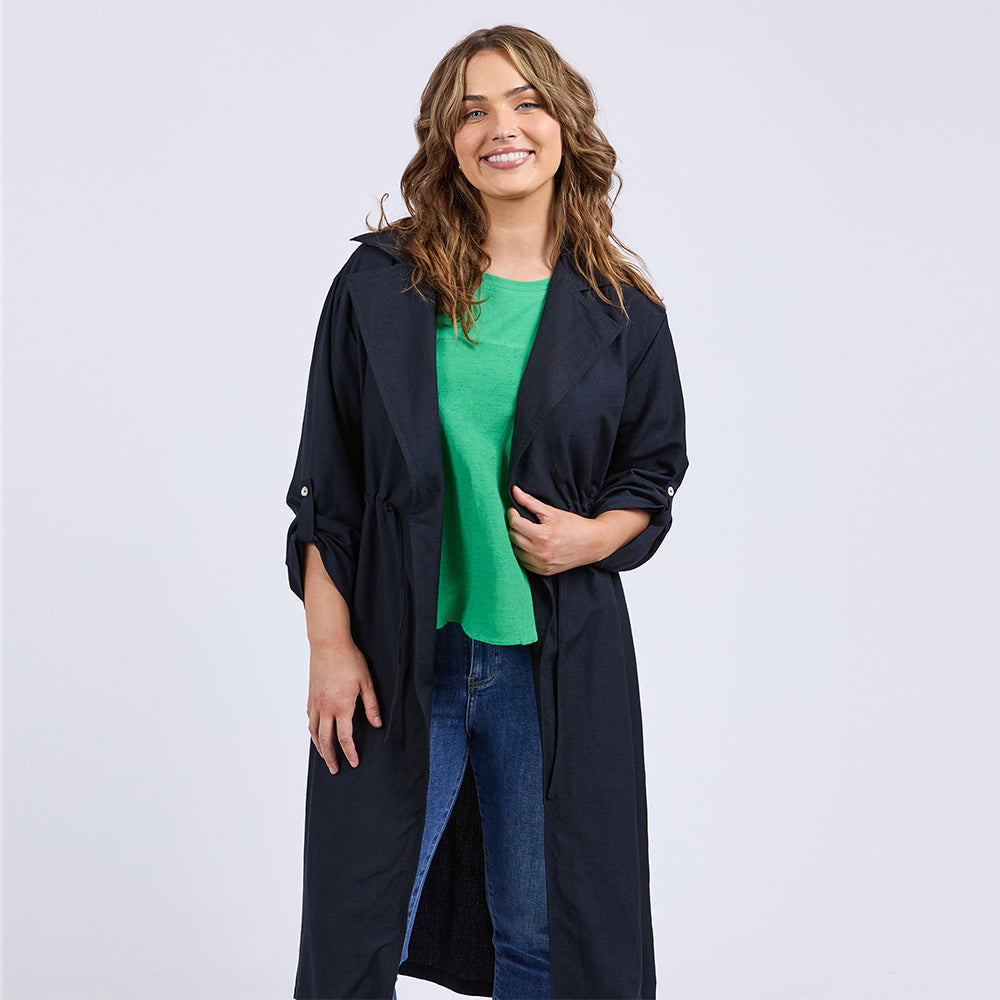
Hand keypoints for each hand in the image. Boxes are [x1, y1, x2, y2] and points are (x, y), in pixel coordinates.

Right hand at [307, 638, 382, 773]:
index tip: (354, 762)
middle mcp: (325, 708)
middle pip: (325, 740)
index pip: (344, 737)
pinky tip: (316, 732)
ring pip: (314, 731)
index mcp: (342, 706)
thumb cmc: (350, 660)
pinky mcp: (310, 696)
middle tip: (335, 769)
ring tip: (325, 757)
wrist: (329, 644)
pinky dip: (313, 730)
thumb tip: (377, 725)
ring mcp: (315, 702)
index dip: (349, 752)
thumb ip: (371, 706)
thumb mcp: (367, 682)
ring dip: (319, 747)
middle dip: (331, 757)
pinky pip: (309, 719)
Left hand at [506, 484, 609, 574]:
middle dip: (513, 526)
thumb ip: (531, 502)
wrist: (592, 544)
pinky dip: (522, 553)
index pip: (515, 524)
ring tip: (524, 532)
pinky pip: (522, 562)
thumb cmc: (573, 525)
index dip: (512, 514)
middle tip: (520, 520)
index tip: (514, 510)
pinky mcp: (543, 571)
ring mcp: (541, 564)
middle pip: (513, 537)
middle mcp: (540, 552)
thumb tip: (514, 491)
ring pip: (514, 551)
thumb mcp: (552, 512)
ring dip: (516, 540)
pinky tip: (529, 545)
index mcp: (542, 536)